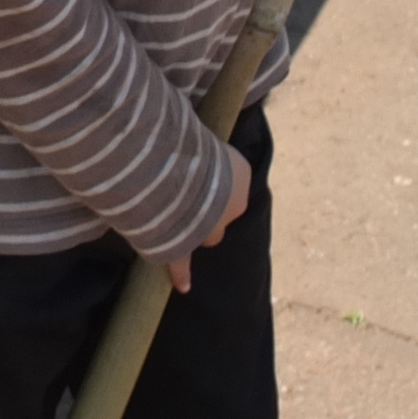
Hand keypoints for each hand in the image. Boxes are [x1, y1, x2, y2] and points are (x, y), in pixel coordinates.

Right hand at [168, 144, 252, 292]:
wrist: (183, 174)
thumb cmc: (195, 148)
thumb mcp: (209, 137)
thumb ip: (204, 144)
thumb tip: (192, 132)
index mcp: (239, 180)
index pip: (233, 186)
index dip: (216, 183)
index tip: (201, 175)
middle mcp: (229, 209)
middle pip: (222, 216)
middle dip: (209, 210)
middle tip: (190, 198)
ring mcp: (207, 230)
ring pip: (205, 236)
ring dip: (196, 231)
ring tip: (178, 221)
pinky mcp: (184, 246)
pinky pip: (182, 265)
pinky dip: (181, 275)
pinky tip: (184, 286)